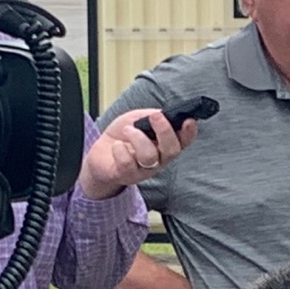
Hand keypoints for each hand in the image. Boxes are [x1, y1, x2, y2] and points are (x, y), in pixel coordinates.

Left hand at [79, 106, 196, 199]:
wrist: (99, 152)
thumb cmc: (122, 136)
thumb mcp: (137, 119)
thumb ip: (151, 115)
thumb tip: (163, 113)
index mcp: (164, 144)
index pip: (184, 141)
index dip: (190, 132)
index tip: (189, 120)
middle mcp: (158, 159)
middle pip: (172, 150)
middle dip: (165, 131)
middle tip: (155, 117)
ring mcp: (143, 170)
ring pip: (150, 156)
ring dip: (138, 138)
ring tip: (127, 130)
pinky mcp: (126, 175)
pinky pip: (127, 164)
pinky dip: (120, 150)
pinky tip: (116, 145)